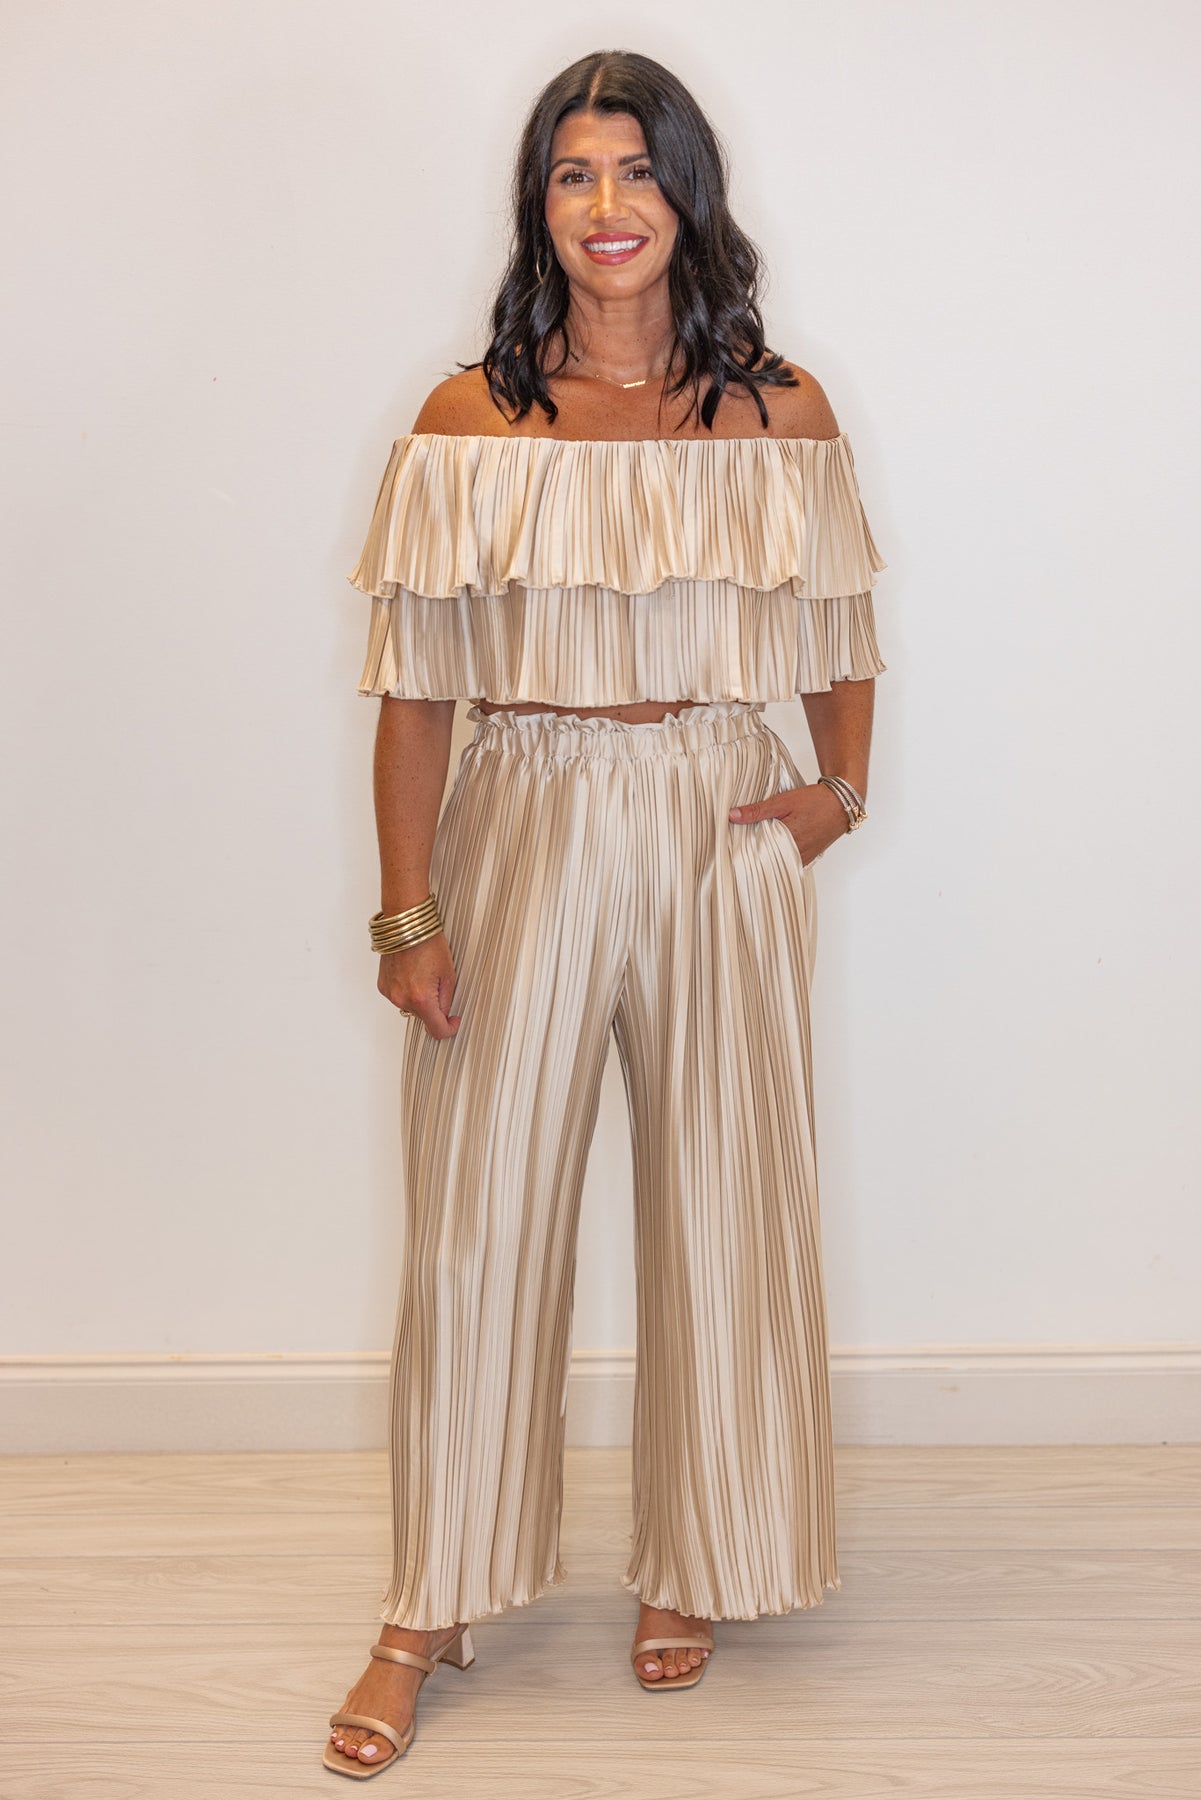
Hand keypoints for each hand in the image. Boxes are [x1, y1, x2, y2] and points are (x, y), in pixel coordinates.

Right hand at [377, 933, 460, 1039]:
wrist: (406, 926)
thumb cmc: (427, 943)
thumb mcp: (448, 974)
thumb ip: (446, 1000)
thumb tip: (444, 1014)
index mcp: (421, 999)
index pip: (436, 1030)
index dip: (449, 1028)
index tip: (453, 1021)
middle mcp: (402, 999)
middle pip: (423, 1017)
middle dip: (434, 1006)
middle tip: (438, 983)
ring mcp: (390, 994)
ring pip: (411, 1007)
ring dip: (419, 998)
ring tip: (423, 974)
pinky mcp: (382, 986)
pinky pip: (399, 996)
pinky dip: (407, 990)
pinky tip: (412, 973)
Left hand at [728, 781, 848, 865]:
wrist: (841, 804)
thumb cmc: (816, 801)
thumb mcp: (784, 802)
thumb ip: (757, 810)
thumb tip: (732, 815)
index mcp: (787, 841)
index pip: (757, 854)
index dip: (742, 851)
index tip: (728, 848)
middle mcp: (796, 855)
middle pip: (766, 861)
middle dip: (751, 855)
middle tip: (735, 849)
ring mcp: (803, 858)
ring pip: (777, 863)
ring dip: (765, 856)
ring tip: (750, 848)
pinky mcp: (807, 858)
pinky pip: (788, 862)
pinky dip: (778, 856)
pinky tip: (769, 849)